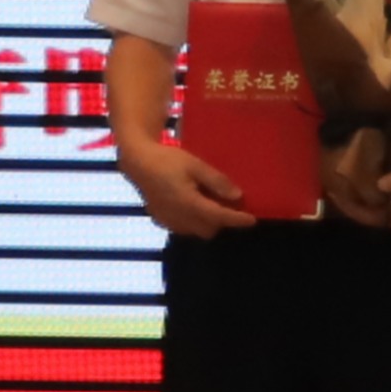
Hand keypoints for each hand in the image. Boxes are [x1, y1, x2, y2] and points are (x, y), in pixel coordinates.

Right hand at [117, 139, 251, 239]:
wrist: (137, 161)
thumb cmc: (168, 160)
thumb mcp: (196, 166)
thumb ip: (217, 182)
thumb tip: (237, 196)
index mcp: (187, 203)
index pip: (218, 217)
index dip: (237, 220)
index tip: (253, 220)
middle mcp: (176, 216)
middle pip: (207, 229)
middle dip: (222, 222)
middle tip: (231, 207)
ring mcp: (165, 219)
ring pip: (194, 231)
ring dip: (207, 223)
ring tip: (214, 205)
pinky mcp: (158, 217)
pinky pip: (181, 228)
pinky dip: (192, 223)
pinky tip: (195, 207)